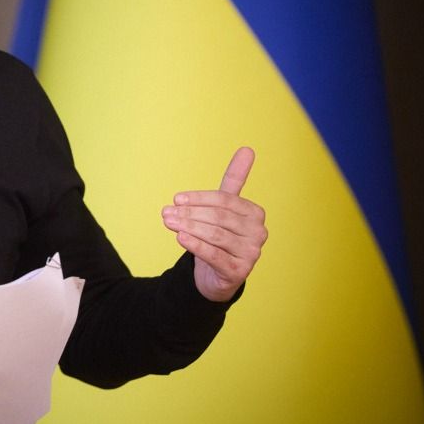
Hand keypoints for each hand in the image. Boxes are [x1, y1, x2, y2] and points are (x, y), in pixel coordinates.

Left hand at [161, 147, 266, 301]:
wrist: (216, 274)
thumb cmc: (219, 236)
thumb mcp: (224, 208)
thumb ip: (234, 180)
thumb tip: (247, 148)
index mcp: (255, 213)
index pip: (225, 200)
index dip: (199, 198)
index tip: (176, 198)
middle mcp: (258, 233)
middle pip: (219, 218)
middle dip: (190, 213)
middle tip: (166, 212)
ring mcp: (251, 254)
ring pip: (215, 235)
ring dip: (188, 227)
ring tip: (168, 222)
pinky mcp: (239, 272)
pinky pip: (214, 255)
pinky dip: (195, 245)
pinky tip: (180, 237)